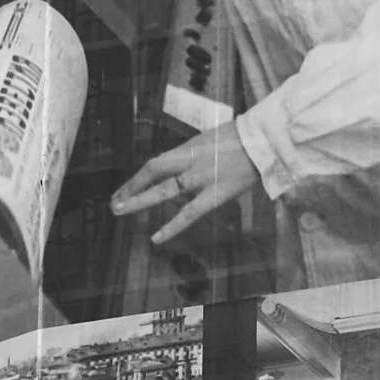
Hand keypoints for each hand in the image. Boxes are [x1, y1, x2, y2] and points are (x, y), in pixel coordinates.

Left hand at [109, 120, 256, 245]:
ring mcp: (202, 178)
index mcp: (190, 148)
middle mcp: (191, 161)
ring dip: (141, 200)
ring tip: (121, 211)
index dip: (137, 178)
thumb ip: (196, 158)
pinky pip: (189, 213)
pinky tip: (156, 238)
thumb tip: (182, 171)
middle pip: (153, 173)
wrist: (266, 142)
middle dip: (131, 188)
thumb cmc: (244, 141)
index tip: (123, 190)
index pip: (155, 164)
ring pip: (165, 190)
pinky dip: (172, 226)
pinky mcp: (215, 195)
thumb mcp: (212, 143)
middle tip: (113, 203)